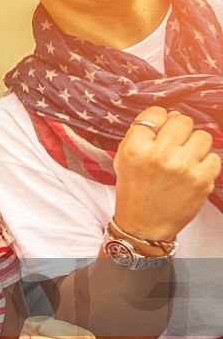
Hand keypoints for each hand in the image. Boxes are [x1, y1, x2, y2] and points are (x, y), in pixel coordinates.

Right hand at [114, 107, 220, 240]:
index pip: (156, 114)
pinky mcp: (202, 180)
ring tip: (185, 159)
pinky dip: (206, 164)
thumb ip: (141, 135)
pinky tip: (192, 173)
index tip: (160, 129)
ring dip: (195, 145)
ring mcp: (183, 167)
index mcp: (136, 148)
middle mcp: (159, 155)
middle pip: (182, 121)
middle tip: (175, 144)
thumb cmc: (134, 190)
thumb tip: (169, 115)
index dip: (160, 119)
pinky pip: (214, 157)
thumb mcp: (124, 159)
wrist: (144, 225)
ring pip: (203, 136)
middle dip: (180, 130)